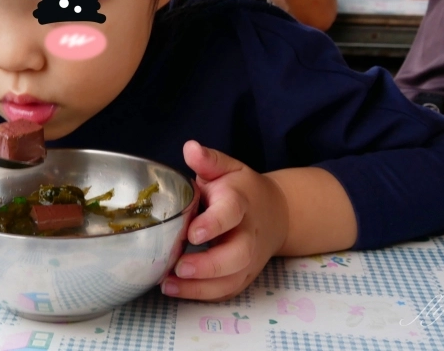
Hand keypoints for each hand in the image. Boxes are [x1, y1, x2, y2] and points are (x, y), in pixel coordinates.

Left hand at [161, 141, 288, 300]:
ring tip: (168, 284)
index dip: (213, 224)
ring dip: (200, 287)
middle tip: (179, 266)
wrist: (276, 213)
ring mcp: (249, 259)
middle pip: (237, 256)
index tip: (192, 233)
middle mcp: (248, 235)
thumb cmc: (242, 189)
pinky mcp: (244, 275)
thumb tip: (190, 148)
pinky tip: (176, 289)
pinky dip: (203, 295)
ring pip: (231, 280)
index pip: (230, 213)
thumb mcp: (228, 168)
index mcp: (240, 203)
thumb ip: (209, 160)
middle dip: (208, 265)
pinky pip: (227, 291)